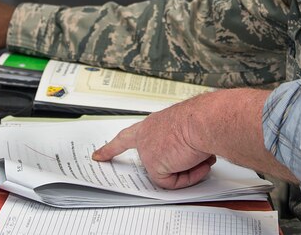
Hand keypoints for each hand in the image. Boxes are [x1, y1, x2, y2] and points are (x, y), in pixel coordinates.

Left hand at [93, 99, 216, 189]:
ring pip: (168, 172)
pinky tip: (198, 165)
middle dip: (173, 162)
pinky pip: (171, 182)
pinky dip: (188, 177)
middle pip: (149, 157)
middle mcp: (147, 136)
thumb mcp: (187, 127)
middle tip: (185, 158)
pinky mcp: (154, 165)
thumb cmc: (200, 118)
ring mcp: (148, 152)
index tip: (98, 154)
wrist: (202, 121)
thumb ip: (181, 142)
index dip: (112, 147)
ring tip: (201, 154)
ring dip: (190, 166)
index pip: (126, 136)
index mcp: (152, 124)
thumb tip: (192, 155)